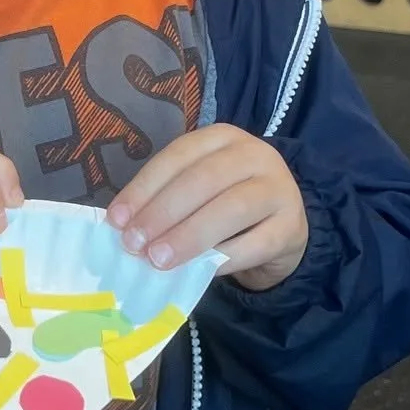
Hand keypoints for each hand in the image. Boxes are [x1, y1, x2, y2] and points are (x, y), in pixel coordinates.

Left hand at [106, 126, 307, 292]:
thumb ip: (166, 201)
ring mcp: (279, 188)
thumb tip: (124, 228)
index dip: (145, 187)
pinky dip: (224, 258)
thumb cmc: (225, 206)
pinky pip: (256, 243)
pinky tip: (198, 271)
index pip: (179, 156)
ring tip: (158, 259)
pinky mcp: (292, 226)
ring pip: (232, 208)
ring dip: (190, 235)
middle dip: (163, 212)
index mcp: (222, 138)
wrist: (282, 228)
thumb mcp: (197, 192)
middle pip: (205, 179)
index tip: (117, 220)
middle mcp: (255, 154)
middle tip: (135, 244)